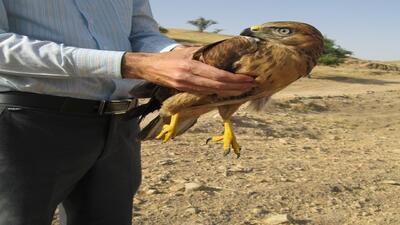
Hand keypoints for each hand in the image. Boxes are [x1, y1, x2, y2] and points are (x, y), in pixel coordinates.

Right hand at [121, 47, 254, 95]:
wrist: (149, 67)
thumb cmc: (169, 57)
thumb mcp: (187, 50)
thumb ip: (204, 52)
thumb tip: (224, 51)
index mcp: (191, 67)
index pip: (218, 76)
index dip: (234, 80)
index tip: (247, 78)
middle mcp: (189, 79)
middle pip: (218, 87)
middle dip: (236, 87)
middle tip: (251, 85)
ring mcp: (186, 87)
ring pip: (212, 93)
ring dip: (229, 92)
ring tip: (243, 90)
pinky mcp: (184, 92)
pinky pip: (204, 94)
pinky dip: (218, 94)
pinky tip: (227, 93)